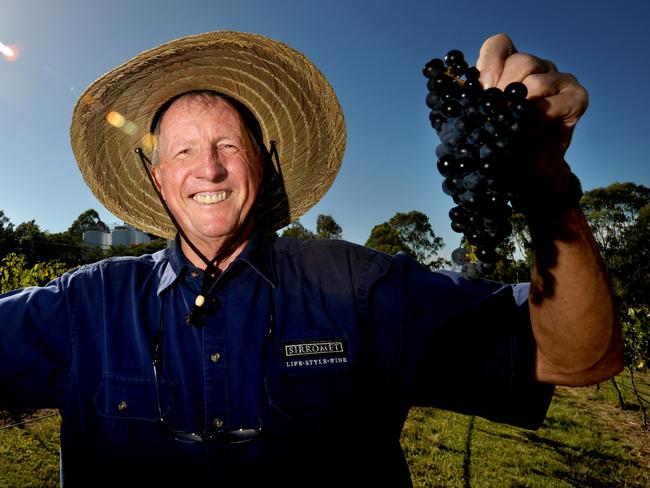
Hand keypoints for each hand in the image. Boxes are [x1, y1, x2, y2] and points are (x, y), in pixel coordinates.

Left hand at [476, 34, 588, 190]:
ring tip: (508, 126)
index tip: (481, 87)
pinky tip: (526, 134)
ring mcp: (559, 80)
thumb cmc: (501, 143)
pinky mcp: (577, 98)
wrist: (527, 172)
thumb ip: (472, 103)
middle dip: (502, 89)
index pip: (499, 45)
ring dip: (518, 106)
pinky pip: (554, 103)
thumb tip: (461, 93)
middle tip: (493, 113)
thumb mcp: (479, 120)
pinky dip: (536, 120)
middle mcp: (537, 67)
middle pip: (520, 61)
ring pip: (536, 80)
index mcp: (511, 66)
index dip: (489, 61)